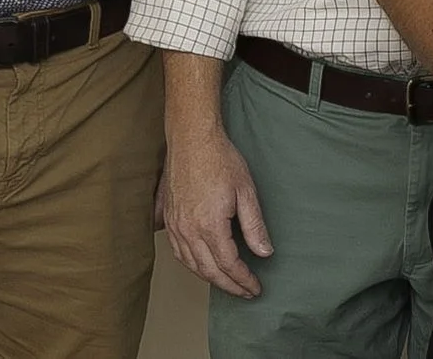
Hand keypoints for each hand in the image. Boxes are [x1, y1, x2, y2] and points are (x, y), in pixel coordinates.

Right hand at [161, 123, 272, 297]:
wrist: (192, 140)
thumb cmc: (220, 160)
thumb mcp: (246, 191)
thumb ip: (254, 226)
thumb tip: (264, 252)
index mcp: (209, 226)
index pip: (229, 264)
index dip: (243, 280)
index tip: (255, 288)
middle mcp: (188, 231)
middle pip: (209, 271)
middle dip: (229, 286)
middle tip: (245, 292)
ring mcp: (175, 227)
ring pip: (191, 265)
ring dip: (210, 279)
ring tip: (228, 284)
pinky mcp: (168, 220)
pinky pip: (178, 253)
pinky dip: (193, 266)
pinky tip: (203, 267)